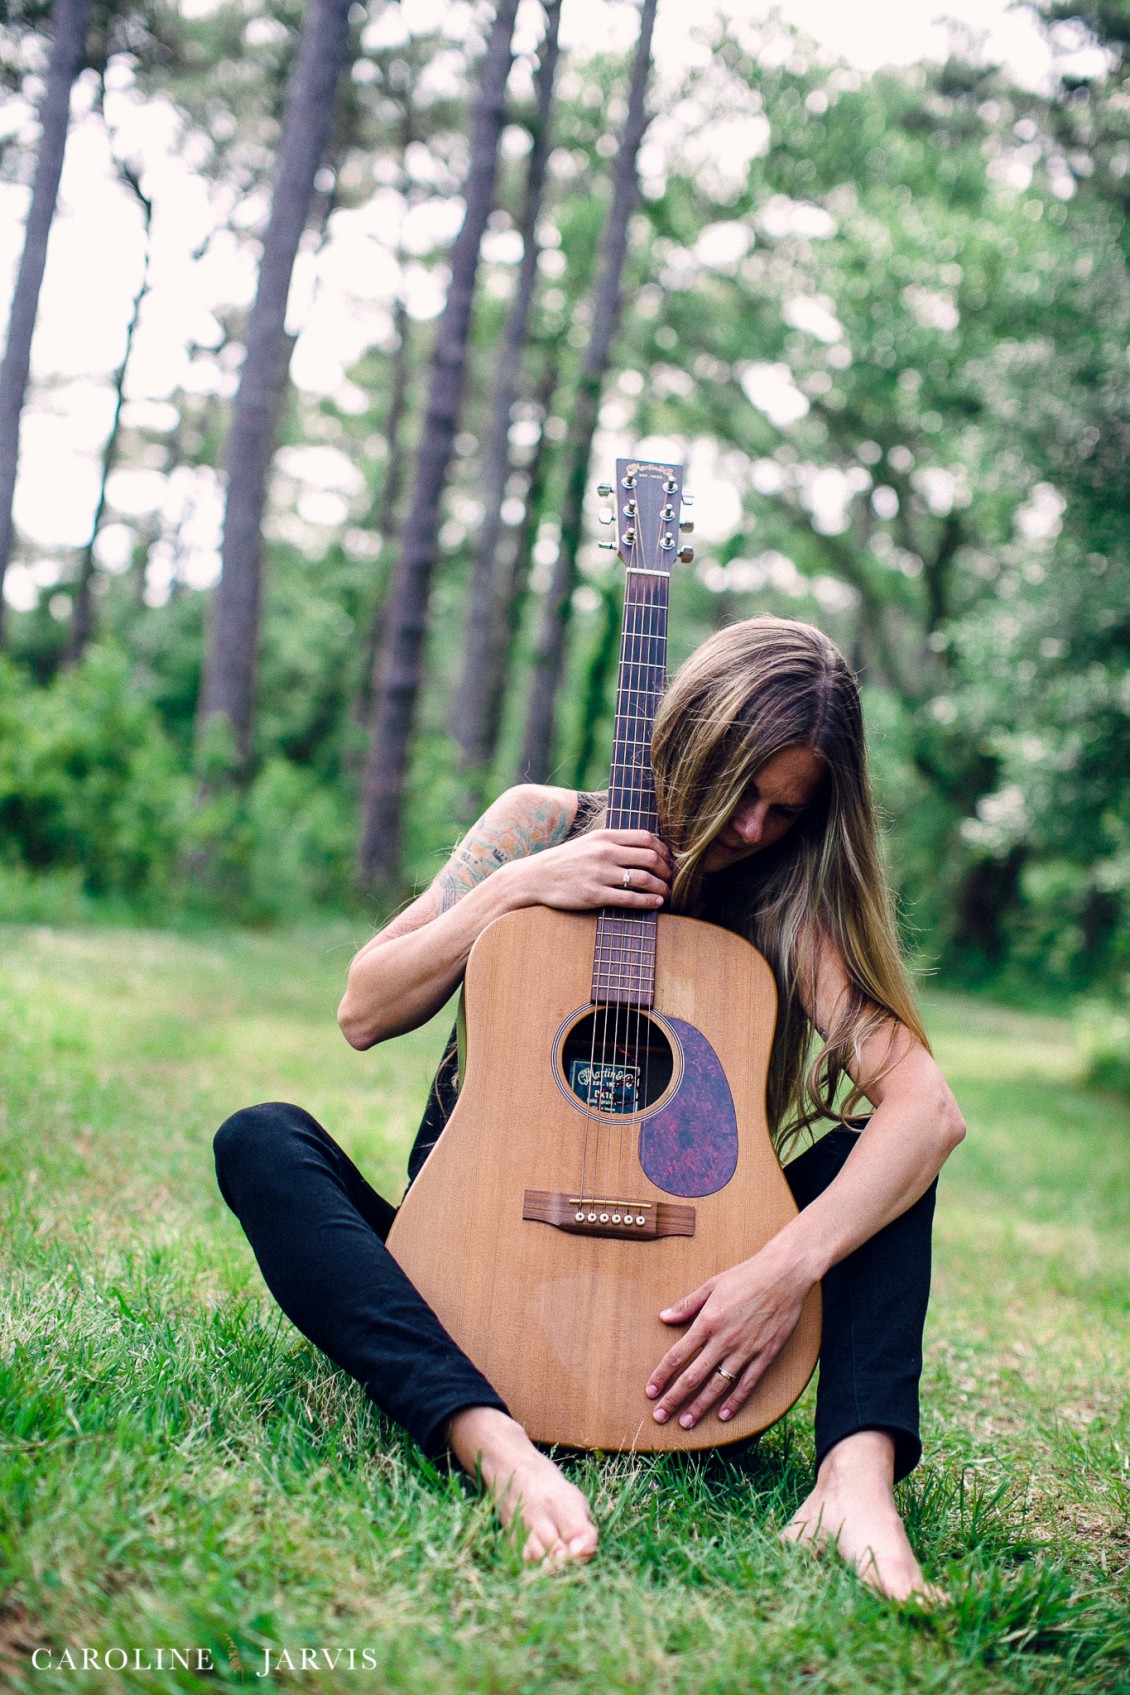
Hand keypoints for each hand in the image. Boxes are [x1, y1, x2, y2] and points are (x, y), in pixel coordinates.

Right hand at [508, 828, 671, 912]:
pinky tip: (656, 904)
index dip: (664, 850)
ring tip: (667, 894)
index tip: (669, 860)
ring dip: (662, 887)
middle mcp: (604, 852)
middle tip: (672, 879)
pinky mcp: (593, 895)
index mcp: (605, 836)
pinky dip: (648, 901)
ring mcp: (599, 874)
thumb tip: (642, 847)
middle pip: (650, 857)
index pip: (646, 838)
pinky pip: (629, 898)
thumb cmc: (565, 861)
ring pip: (644, 878)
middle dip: (667, 870)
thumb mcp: (588, 843)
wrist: (534, 877)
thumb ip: (613, 842)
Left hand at [645, 1243, 813, 1428]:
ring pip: (718, 1386)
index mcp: (707, 1322)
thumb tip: (663, 1317)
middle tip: (660, 1416)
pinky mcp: (765, 1355)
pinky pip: (747, 1385)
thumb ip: (687, 1305)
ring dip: (700, 1407)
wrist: (784, 1275)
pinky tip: (723, 1416)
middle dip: (674, 1399)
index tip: (650, 1391)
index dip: (661, 1375)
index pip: (677, 1355)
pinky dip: (735, 1402)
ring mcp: (745, 1350)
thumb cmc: (746, 1276)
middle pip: (693, 1377)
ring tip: (685, 1423)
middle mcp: (724, 1340)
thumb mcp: (712, 1285)